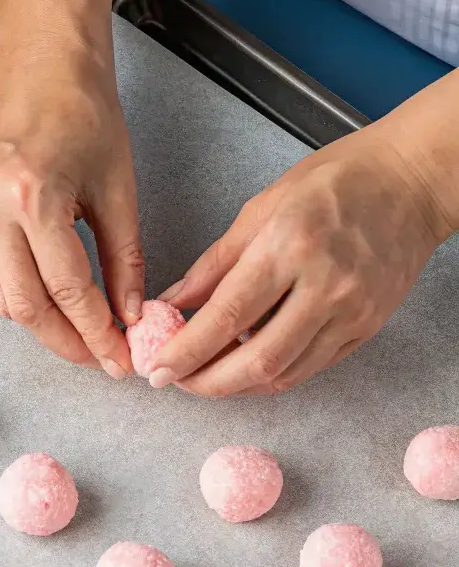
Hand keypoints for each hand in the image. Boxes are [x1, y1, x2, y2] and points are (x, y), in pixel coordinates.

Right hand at [0, 56, 142, 377]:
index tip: (120, 359)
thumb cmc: (86, 115)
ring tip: (82, 333)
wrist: (42, 69)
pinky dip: (22, 293)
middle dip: (66, 342)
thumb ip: (124, 262)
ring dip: (44, 323)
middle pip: (24, 306)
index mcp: (33, 196)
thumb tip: (129, 316)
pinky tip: (52, 299)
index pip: (67, 289)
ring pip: (2, 298)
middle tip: (100, 358)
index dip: (96, 333)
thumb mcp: (118, 191)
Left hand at [148, 124, 453, 395]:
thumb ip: (213, 265)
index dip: (185, 351)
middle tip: (175, 381)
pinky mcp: (368, 326)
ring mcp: (352, 311)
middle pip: (256, 360)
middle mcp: (324, 284)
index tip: (155, 368)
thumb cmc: (333, 183)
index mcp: (288, 246)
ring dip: (236, 385)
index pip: (226, 316)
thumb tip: (171, 303)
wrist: (411, 181)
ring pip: (285, 373)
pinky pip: (311, 367)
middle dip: (206, 382)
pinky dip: (272, 375)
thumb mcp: (260, 209)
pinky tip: (246, 366)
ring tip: (205, 376)